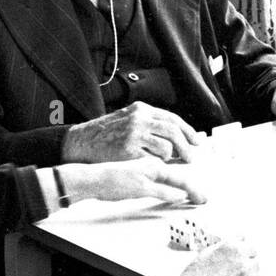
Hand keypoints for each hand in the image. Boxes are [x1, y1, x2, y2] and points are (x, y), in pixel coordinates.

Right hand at [59, 157, 208, 204]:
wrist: (92, 177)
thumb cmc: (111, 178)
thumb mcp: (136, 173)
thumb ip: (153, 178)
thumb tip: (169, 189)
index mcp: (150, 161)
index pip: (176, 167)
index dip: (191, 179)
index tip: (198, 190)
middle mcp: (150, 164)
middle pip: (180, 174)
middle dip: (195, 188)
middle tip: (205, 198)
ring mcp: (145, 174)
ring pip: (174, 180)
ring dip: (190, 190)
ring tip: (200, 199)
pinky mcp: (138, 186)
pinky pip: (160, 190)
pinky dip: (172, 195)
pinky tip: (181, 198)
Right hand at [63, 101, 201, 162]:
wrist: (79, 143)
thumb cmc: (103, 134)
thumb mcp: (126, 119)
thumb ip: (149, 124)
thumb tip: (175, 136)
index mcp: (141, 110)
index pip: (172, 119)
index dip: (188, 131)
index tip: (196, 142)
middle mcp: (139, 119)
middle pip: (173, 132)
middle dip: (186, 147)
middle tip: (190, 158)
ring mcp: (133, 134)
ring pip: (166, 147)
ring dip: (168, 157)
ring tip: (164, 161)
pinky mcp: (128, 151)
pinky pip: (153, 160)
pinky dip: (156, 164)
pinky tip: (152, 166)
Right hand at [165, 241, 259, 275]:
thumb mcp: (207, 253)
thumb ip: (226, 246)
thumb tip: (239, 241)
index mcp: (233, 247)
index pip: (248, 244)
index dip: (242, 251)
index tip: (240, 256)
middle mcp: (244, 261)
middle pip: (255, 258)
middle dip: (247, 262)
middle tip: (234, 271)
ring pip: (257, 273)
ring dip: (249, 275)